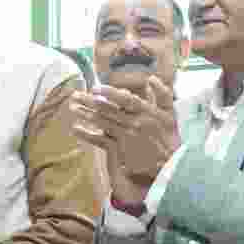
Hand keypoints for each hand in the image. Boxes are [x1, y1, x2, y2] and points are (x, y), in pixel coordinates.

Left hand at [70, 76, 180, 201]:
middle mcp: (136, 122)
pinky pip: (100, 139)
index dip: (109, 92)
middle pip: (109, 109)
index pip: (126, 99)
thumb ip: (163, 96)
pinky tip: (75, 129)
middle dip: (89, 101)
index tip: (95, 88)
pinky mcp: (121, 149)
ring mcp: (127, 136)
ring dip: (85, 114)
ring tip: (73, 108)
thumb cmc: (170, 139)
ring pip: (102, 122)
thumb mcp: (171, 115)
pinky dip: (87, 134)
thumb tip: (151, 79)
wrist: (170, 165)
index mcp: (148, 112)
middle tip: (75, 95)